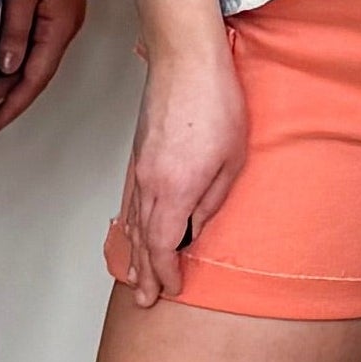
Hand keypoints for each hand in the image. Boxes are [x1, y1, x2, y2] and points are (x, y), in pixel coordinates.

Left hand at [0, 0, 87, 132]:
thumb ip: (15, 31)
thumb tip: (9, 68)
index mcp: (61, 27)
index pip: (36, 78)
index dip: (14, 104)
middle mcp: (66, 25)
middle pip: (37, 71)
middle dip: (10, 93)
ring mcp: (62, 15)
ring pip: (37, 56)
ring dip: (12, 75)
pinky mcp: (56, 4)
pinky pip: (37, 39)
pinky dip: (17, 54)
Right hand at [115, 4, 244, 308]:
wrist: (185, 61)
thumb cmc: (216, 103)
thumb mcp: (232, 158)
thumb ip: (213, 199)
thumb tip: (199, 227)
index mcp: (173, 190)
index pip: (163, 246)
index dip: (166, 272)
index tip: (172, 289)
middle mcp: (148, 183)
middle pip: (142, 239)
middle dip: (145, 273)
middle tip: (144, 301)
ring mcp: (138, 167)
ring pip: (132, 221)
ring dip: (133, 253)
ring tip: (134, 277)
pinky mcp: (138, 153)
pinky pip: (129, 199)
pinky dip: (128, 223)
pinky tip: (131, 231)